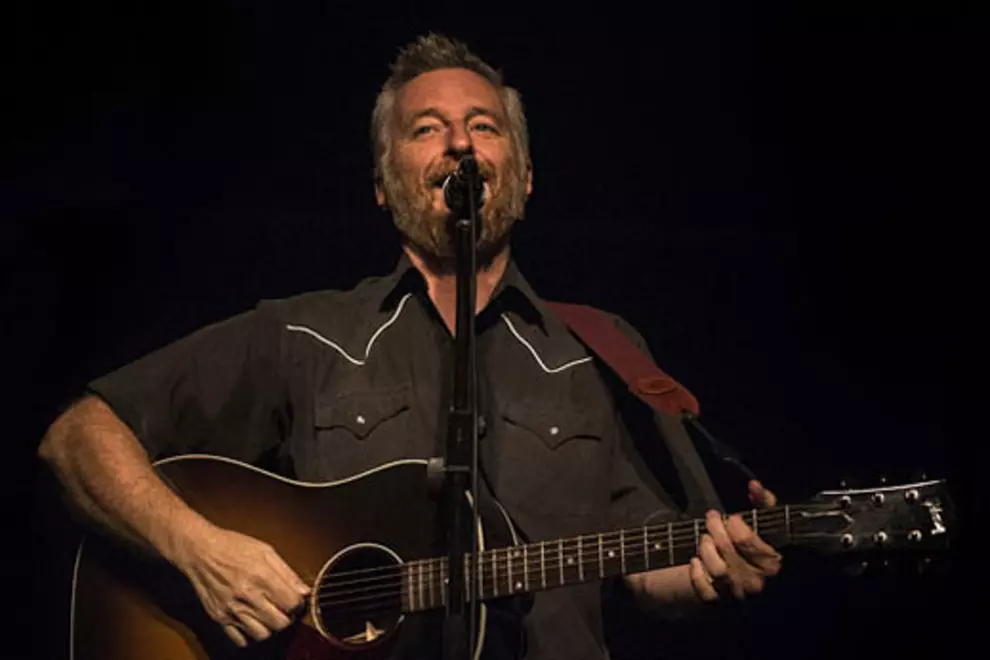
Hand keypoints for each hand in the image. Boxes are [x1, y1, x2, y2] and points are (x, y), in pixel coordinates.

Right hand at [171, 524, 310, 646]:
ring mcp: (232, 610)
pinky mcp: (219, 618)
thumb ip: (287, 573)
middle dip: (287, 617)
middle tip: (283, 608)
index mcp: (261, 577)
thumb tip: (304, 591)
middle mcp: (247, 596)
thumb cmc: (232, 547)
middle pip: (280, 623)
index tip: (295, 599)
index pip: (292, 603)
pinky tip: (252, 621)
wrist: (200, 551)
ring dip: (270, 627)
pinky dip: (250, 635)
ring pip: (262, 634)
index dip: (298, 603)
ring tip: (268, 615)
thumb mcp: (265, 551)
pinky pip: (240, 640)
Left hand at [689, 480, 781, 601]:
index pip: (746, 540)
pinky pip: (704, 589)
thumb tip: (754, 486)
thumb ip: (763, 502)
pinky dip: (696, 574)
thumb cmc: (756, 546)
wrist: (750, 578)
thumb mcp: (765, 523)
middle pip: (728, 551)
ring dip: (706, 548)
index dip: (735, 524)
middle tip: (712, 518)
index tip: (731, 518)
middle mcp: (756, 581)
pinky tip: (696, 561)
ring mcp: (737, 593)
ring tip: (705, 538)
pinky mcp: (719, 602)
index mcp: (771, 563)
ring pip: (716, 569)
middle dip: (716, 529)